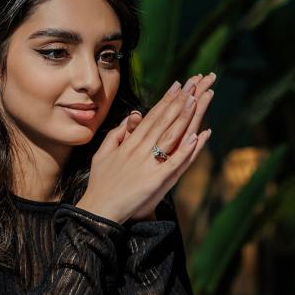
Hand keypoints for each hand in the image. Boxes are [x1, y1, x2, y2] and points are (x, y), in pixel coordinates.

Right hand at [75, 73, 214, 224]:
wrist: (98, 210)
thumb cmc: (100, 184)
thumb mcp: (102, 155)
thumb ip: (116, 136)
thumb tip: (129, 119)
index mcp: (128, 144)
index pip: (151, 117)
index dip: (166, 101)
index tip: (178, 86)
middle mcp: (138, 150)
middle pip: (162, 122)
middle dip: (179, 101)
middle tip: (193, 84)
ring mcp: (147, 165)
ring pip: (169, 137)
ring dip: (183, 118)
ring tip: (196, 100)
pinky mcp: (154, 181)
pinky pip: (173, 163)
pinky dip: (185, 150)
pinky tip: (197, 137)